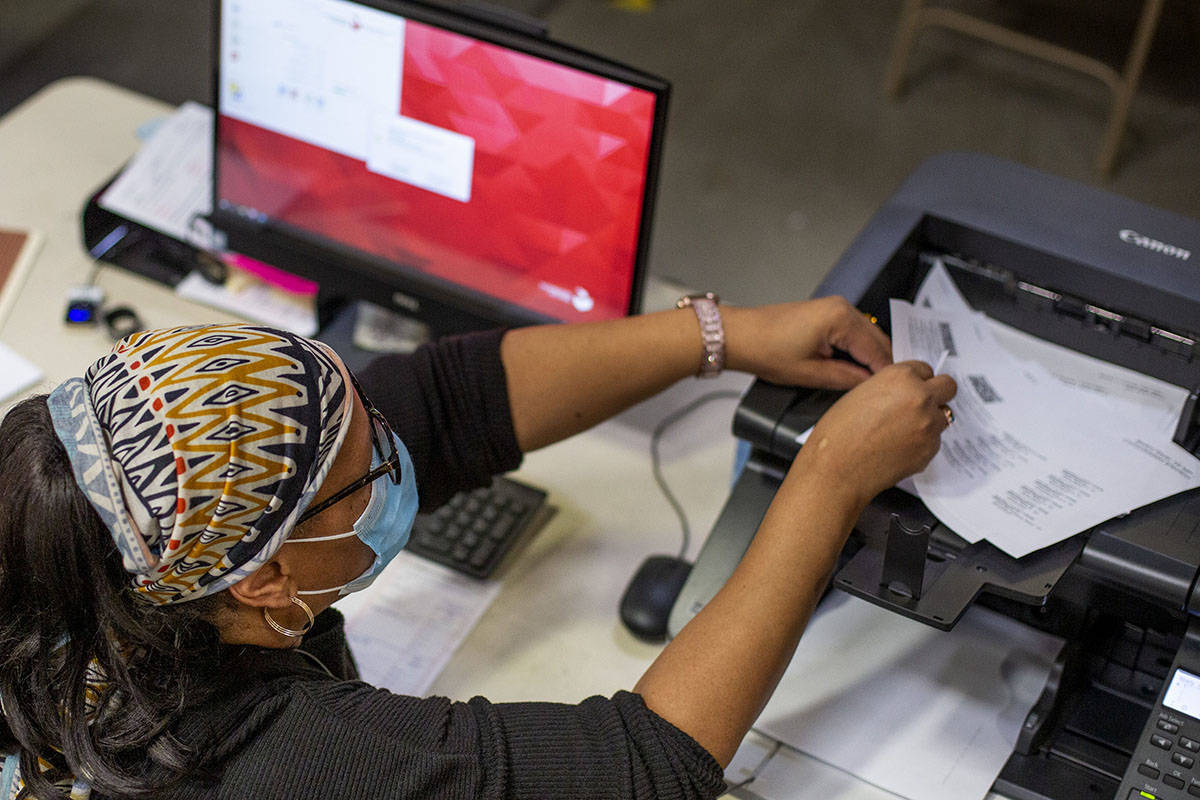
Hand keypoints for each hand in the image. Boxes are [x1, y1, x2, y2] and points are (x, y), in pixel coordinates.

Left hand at [722, 297, 891, 388]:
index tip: (892, 394)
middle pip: (877, 340)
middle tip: (884, 392)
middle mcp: (842, 308)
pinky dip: (857, 350)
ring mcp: (835, 308)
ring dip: (869, 358)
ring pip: (867, 336)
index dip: (886, 375)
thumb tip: (870, 385)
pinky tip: (853, 368)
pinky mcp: (827, 313)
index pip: (877, 350)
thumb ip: (847, 379)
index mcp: (841, 319)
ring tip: (868, 384)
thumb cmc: (766, 350)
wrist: (741, 336)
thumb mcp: (811, 373)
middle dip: (881, 365)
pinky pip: (853, 332)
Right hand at [793, 361, 956, 507]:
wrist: (837, 469)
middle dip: (937, 393)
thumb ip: (888, 388)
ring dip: (930, 420)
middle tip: (923, 403)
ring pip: (943, 415)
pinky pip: (935, 441)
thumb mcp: (859, 394)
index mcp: (899, 377)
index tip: (915, 386)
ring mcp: (928, 424)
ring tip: (903, 430)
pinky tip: (899, 448)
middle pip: (948, 386)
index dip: (918, 379)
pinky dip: (922, 443)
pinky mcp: (931, 449)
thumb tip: (900, 393)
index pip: (925, 369)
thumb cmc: (838, 434)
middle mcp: (919, 397)